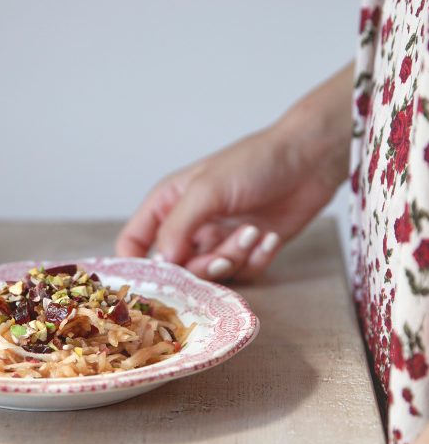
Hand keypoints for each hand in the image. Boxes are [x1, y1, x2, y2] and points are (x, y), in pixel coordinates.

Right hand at [116, 66, 352, 280]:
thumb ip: (177, 229)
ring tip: (252, 232)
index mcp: (168, 203)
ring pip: (211, 275)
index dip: (137, 266)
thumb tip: (160, 264)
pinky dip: (257, 259)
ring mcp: (218, 238)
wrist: (309, 160)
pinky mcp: (248, 250)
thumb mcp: (207, 191)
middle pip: (175, 269)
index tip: (152, 282)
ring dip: (233, 258)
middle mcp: (189, 224)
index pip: (134, 243)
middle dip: (201, 266)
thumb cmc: (254, 162)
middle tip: (221, 255)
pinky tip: (269, 237)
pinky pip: (242, 274)